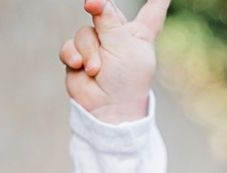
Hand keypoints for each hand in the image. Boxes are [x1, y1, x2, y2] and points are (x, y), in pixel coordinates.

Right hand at [59, 0, 170, 123]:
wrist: (109, 108)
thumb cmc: (126, 80)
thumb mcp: (123, 45)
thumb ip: (109, 20)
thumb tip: (94, 1)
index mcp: (140, 35)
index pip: (151, 12)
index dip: (157, 1)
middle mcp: (119, 38)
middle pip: (106, 11)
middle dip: (98, 8)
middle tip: (92, 5)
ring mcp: (98, 47)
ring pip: (85, 32)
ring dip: (89, 50)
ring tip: (96, 69)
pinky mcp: (78, 57)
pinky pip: (69, 45)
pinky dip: (73, 56)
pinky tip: (80, 67)